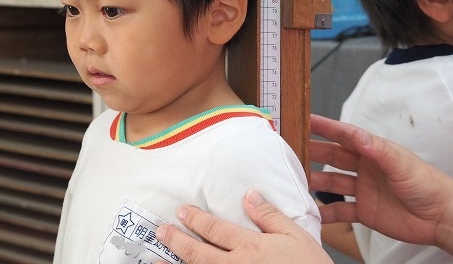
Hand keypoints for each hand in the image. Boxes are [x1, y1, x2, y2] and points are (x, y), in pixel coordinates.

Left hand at [155, 190, 331, 263]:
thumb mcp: (296, 236)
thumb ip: (270, 216)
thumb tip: (249, 195)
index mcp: (250, 247)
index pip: (215, 229)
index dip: (196, 219)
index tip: (181, 212)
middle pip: (199, 253)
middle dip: (177, 241)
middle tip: (161, 231)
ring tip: (156, 261)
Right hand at [309, 114, 452, 245]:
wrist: (443, 218)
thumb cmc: (428, 184)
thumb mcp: (402, 163)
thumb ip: (377, 149)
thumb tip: (356, 135)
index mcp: (373, 151)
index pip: (344, 135)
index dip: (324, 127)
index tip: (304, 119)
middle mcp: (365, 167)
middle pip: (333, 157)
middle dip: (312, 152)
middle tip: (290, 150)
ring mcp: (363, 189)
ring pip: (332, 182)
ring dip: (315, 182)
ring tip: (295, 182)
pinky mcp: (365, 211)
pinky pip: (341, 211)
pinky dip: (327, 213)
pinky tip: (313, 214)